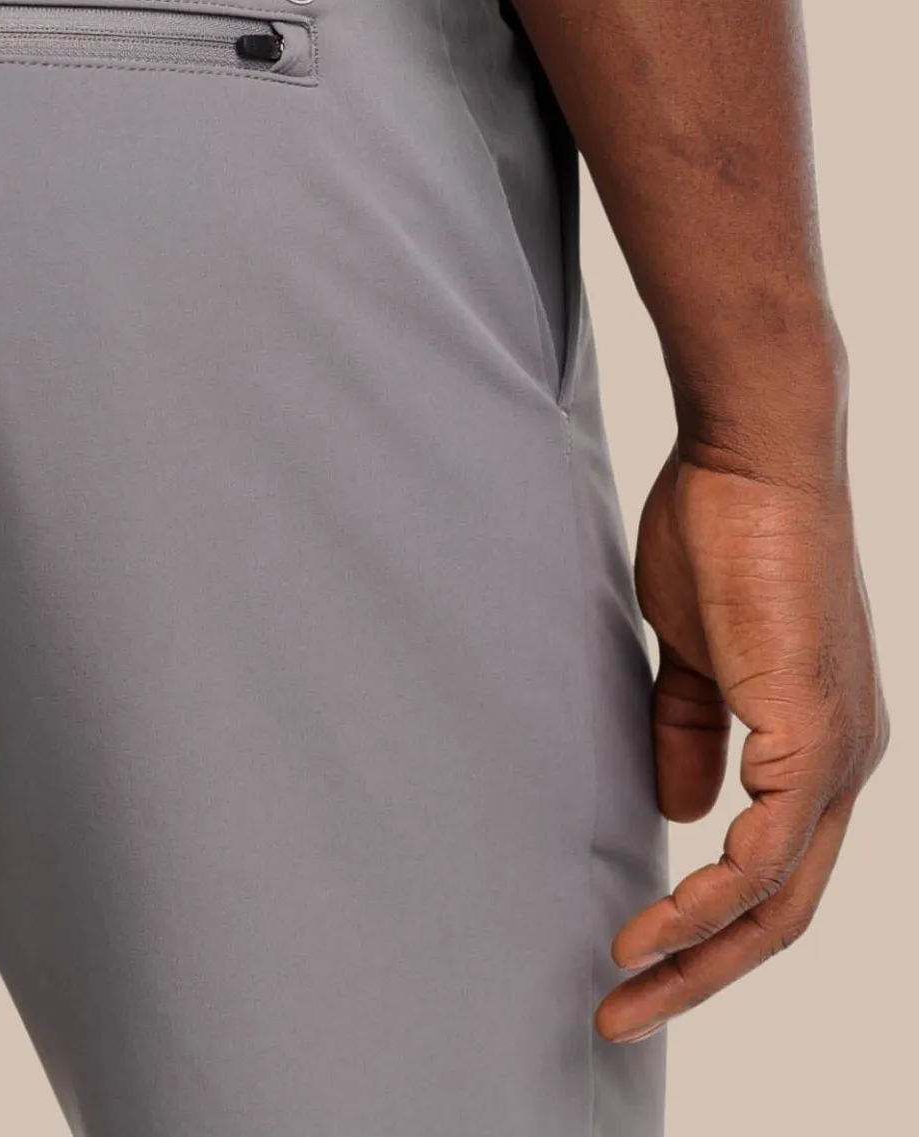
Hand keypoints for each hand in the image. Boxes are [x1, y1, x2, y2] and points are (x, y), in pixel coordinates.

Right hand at [595, 434, 887, 1042]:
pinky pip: (765, 851)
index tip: (634, 959)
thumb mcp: (695, 653)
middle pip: (786, 911)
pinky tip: (657, 926)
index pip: (775, 871)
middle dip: (702, 974)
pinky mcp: (815, 731)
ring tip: (623, 985)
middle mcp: (847, 762)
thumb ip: (691, 730)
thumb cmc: (720, 533)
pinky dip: (708, 901)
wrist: (754, 456)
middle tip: (624, 1014)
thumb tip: (681, 810)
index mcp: (819, 742)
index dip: (707, 928)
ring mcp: (839, 751)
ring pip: (779, 898)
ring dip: (698, 954)